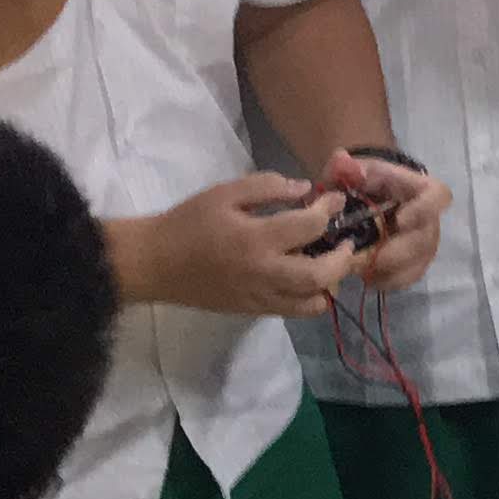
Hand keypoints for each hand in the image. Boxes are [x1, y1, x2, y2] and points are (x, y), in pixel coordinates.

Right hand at [121, 174, 359, 317]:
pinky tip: (308, 279)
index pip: (310, 226)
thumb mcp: (224, 193)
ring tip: (329, 263)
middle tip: (346, 241)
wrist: (153, 263)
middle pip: (322, 274)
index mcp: (255, 239)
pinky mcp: (254, 310)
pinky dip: (312, 298)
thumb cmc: (187, 223)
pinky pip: (295, 312)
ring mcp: (260, 296)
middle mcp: (263, 272)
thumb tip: (305, 189)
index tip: (334, 201)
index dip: (328, 211)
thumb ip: (267, 186)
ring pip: (314, 302)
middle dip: (343, 257)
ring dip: (331, 283)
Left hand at [322, 149, 450, 291]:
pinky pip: (408, 279)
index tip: (400, 220)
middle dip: (394, 253)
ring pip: (417, 264)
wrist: (368, 198)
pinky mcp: (415, 263)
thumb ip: (344, 166)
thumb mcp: (351, 170)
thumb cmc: (363, 182)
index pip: (437, 197)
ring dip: (388, 271)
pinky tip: (366, 277)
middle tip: (363, 259)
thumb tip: (341, 161)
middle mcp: (429, 219)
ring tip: (358, 270)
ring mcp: (425, 244)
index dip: (424, 210)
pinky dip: (386, 281)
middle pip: (424, 240)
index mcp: (419, 189)